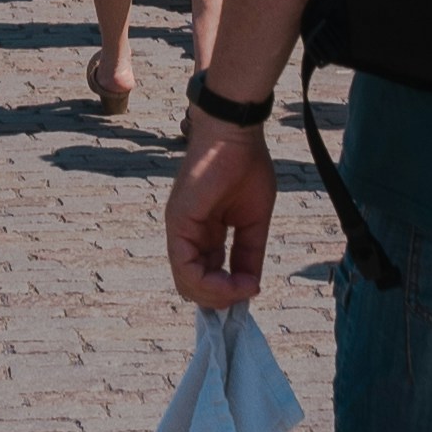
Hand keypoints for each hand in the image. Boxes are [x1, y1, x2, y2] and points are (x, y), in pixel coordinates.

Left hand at [166, 117, 276, 307]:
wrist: (235, 132)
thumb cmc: (245, 165)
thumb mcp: (253, 220)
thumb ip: (249, 253)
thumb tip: (250, 286)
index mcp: (203, 232)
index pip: (206, 276)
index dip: (228, 290)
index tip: (252, 288)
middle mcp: (186, 234)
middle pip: (194, 286)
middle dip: (221, 299)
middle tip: (247, 293)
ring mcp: (179, 230)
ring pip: (187, 284)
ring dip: (217, 296)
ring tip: (243, 289)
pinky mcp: (178, 223)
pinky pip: (186, 268)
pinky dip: (211, 284)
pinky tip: (235, 282)